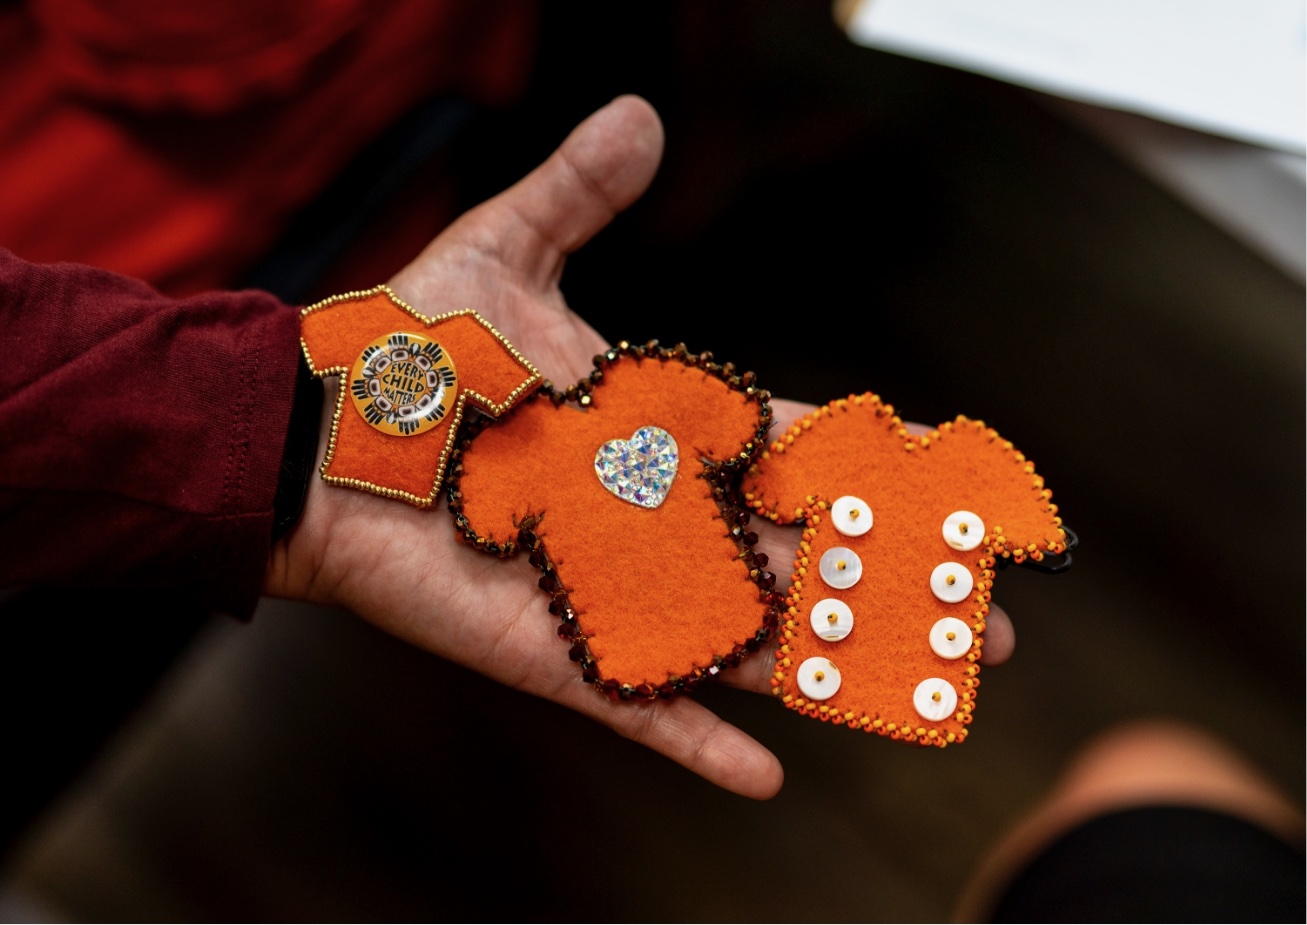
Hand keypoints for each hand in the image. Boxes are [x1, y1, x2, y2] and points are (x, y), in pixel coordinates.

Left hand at [265, 95, 1013, 799]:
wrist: (316, 438)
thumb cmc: (408, 349)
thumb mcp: (501, 255)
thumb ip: (578, 195)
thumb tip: (644, 115)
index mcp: (661, 433)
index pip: (793, 450)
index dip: (876, 462)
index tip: (958, 469)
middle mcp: (656, 519)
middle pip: (802, 560)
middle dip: (896, 587)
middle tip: (987, 621)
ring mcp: (612, 592)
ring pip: (747, 638)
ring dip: (835, 664)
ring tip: (931, 686)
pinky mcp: (555, 651)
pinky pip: (636, 705)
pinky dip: (694, 739)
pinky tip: (764, 773)